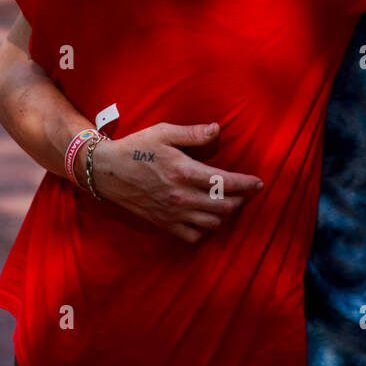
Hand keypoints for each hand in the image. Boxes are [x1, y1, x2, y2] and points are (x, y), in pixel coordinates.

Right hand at [91, 122, 263, 243]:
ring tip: (229, 203)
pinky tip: (206, 218)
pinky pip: (192, 235)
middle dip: (240, 200)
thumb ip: (193, 133)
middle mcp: (182, 196)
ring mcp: (173, 213)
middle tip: (246, 192)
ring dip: (225, 214)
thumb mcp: (164, 132)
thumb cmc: (136, 147)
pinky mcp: (163, 223)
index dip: (247, 184)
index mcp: (185, 171)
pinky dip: (204, 230)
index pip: (225, 182)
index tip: (259, 183)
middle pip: (224, 206)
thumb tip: (217, 129)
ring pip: (212, 223)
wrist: (106, 170)